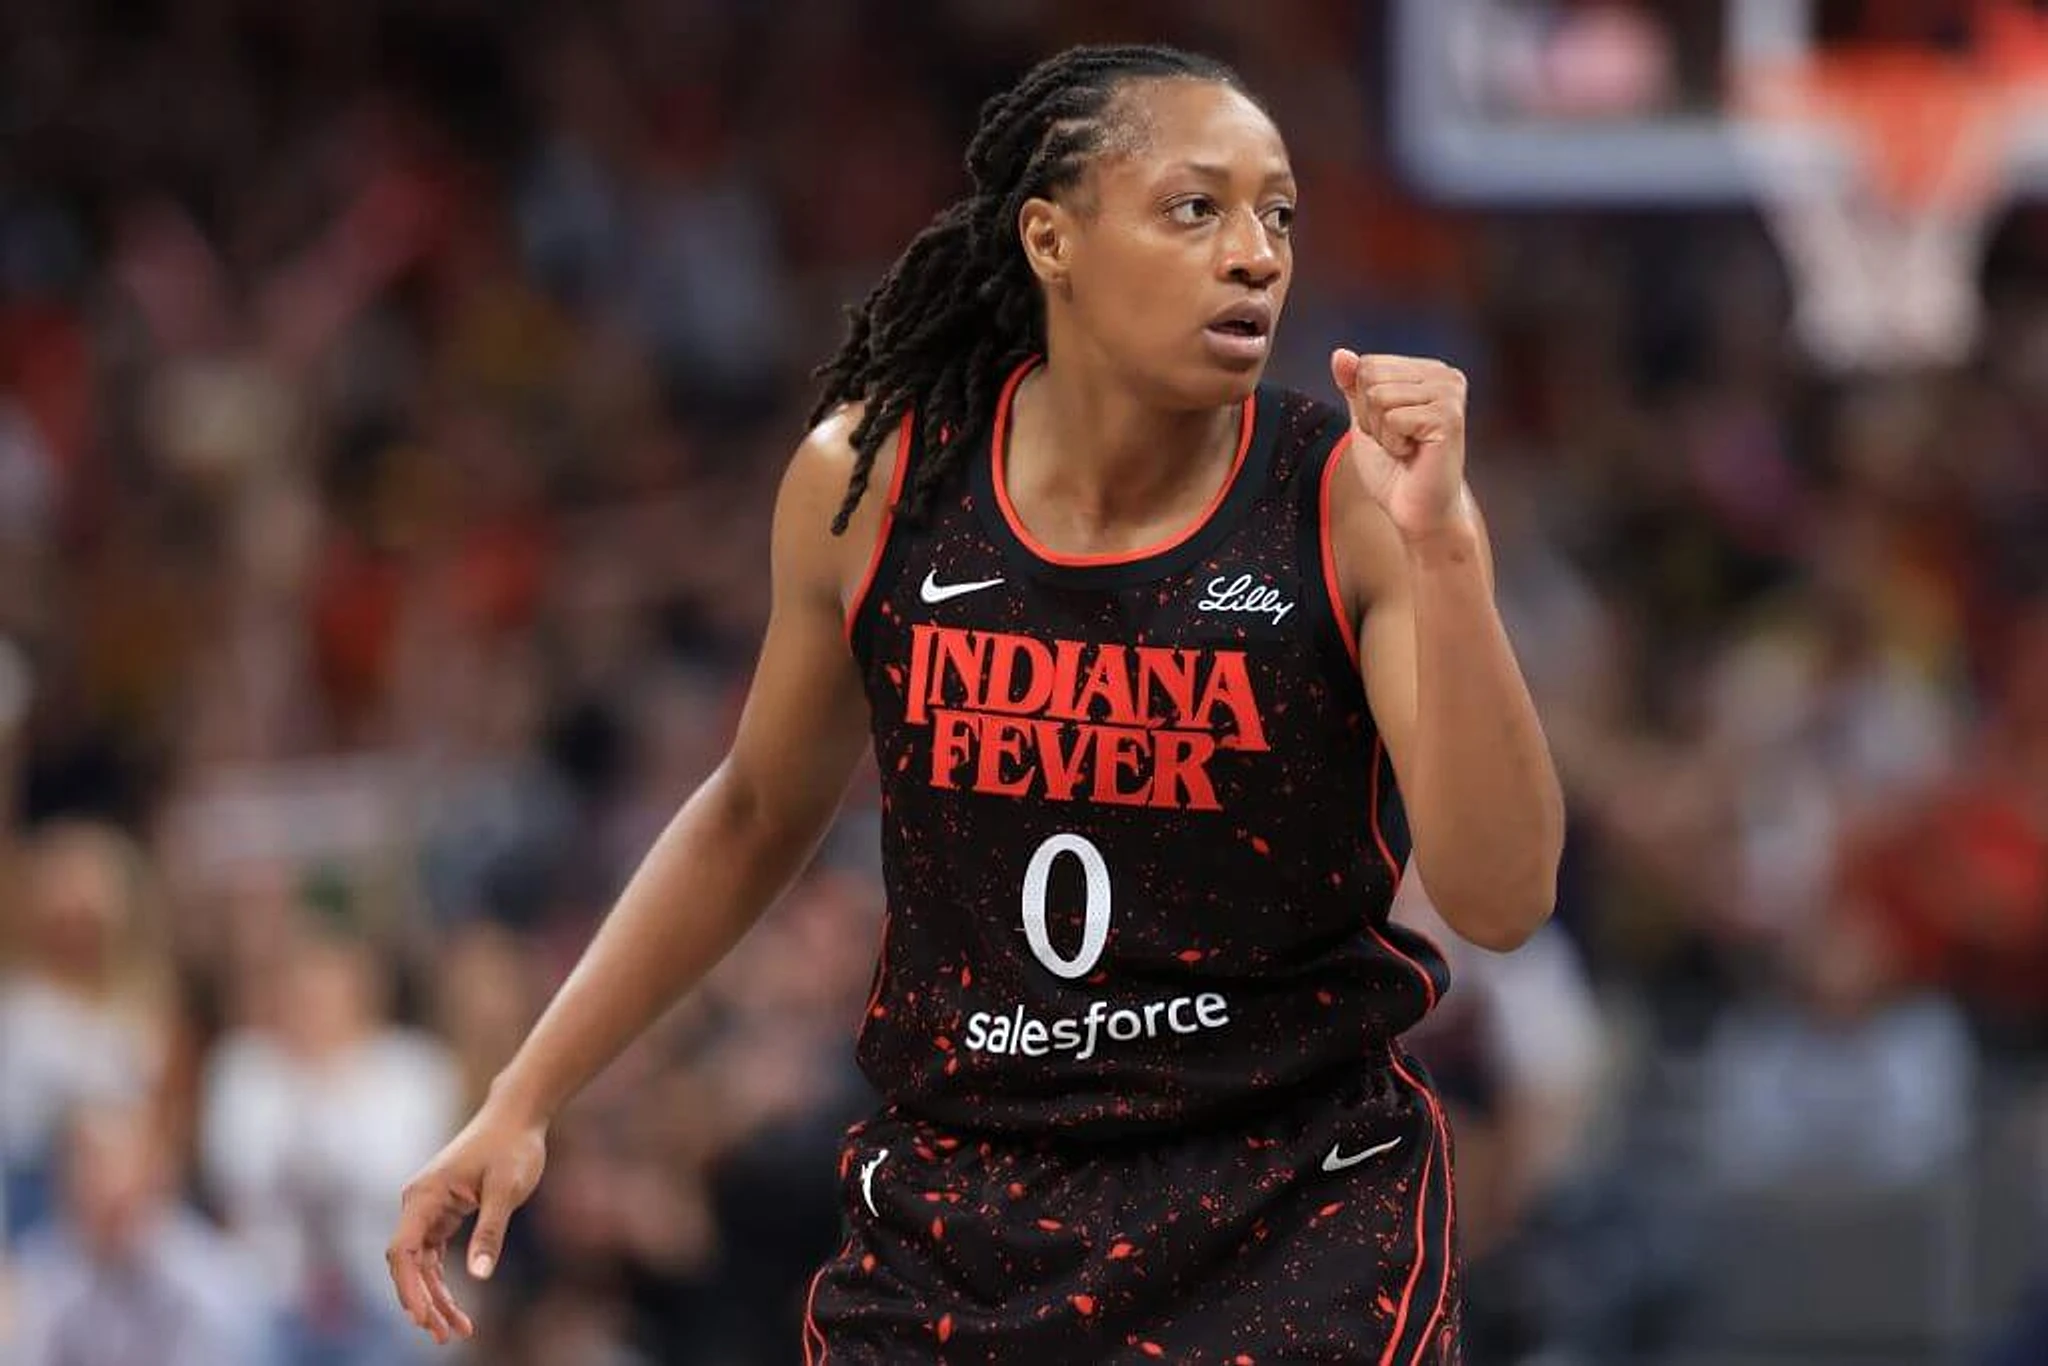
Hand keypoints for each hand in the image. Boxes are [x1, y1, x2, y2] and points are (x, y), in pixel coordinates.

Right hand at [387, 1107, 547, 1344]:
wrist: (518, 1116)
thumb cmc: (512, 1146)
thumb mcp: (507, 1190)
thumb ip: (491, 1231)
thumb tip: (479, 1275)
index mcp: (424, 1195)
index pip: (402, 1251)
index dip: (408, 1288)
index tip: (422, 1318)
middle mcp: (418, 1202)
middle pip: (408, 1264)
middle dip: (423, 1302)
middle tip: (444, 1336)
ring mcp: (429, 1208)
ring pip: (421, 1264)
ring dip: (435, 1297)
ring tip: (456, 1331)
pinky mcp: (443, 1212)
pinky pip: (434, 1255)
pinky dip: (443, 1281)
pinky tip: (454, 1306)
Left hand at [1330, 349, 1471, 541]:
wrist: (1416, 511)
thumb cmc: (1393, 469)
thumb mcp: (1365, 420)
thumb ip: (1354, 385)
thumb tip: (1339, 353)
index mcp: (1428, 370)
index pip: (1368, 364)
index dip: (1364, 404)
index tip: (1389, 429)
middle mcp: (1445, 375)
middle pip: (1371, 376)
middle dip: (1371, 417)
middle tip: (1397, 441)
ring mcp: (1450, 394)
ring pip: (1379, 396)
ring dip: (1382, 431)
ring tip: (1405, 448)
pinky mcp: (1449, 417)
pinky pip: (1393, 417)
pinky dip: (1393, 442)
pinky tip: (1413, 454)